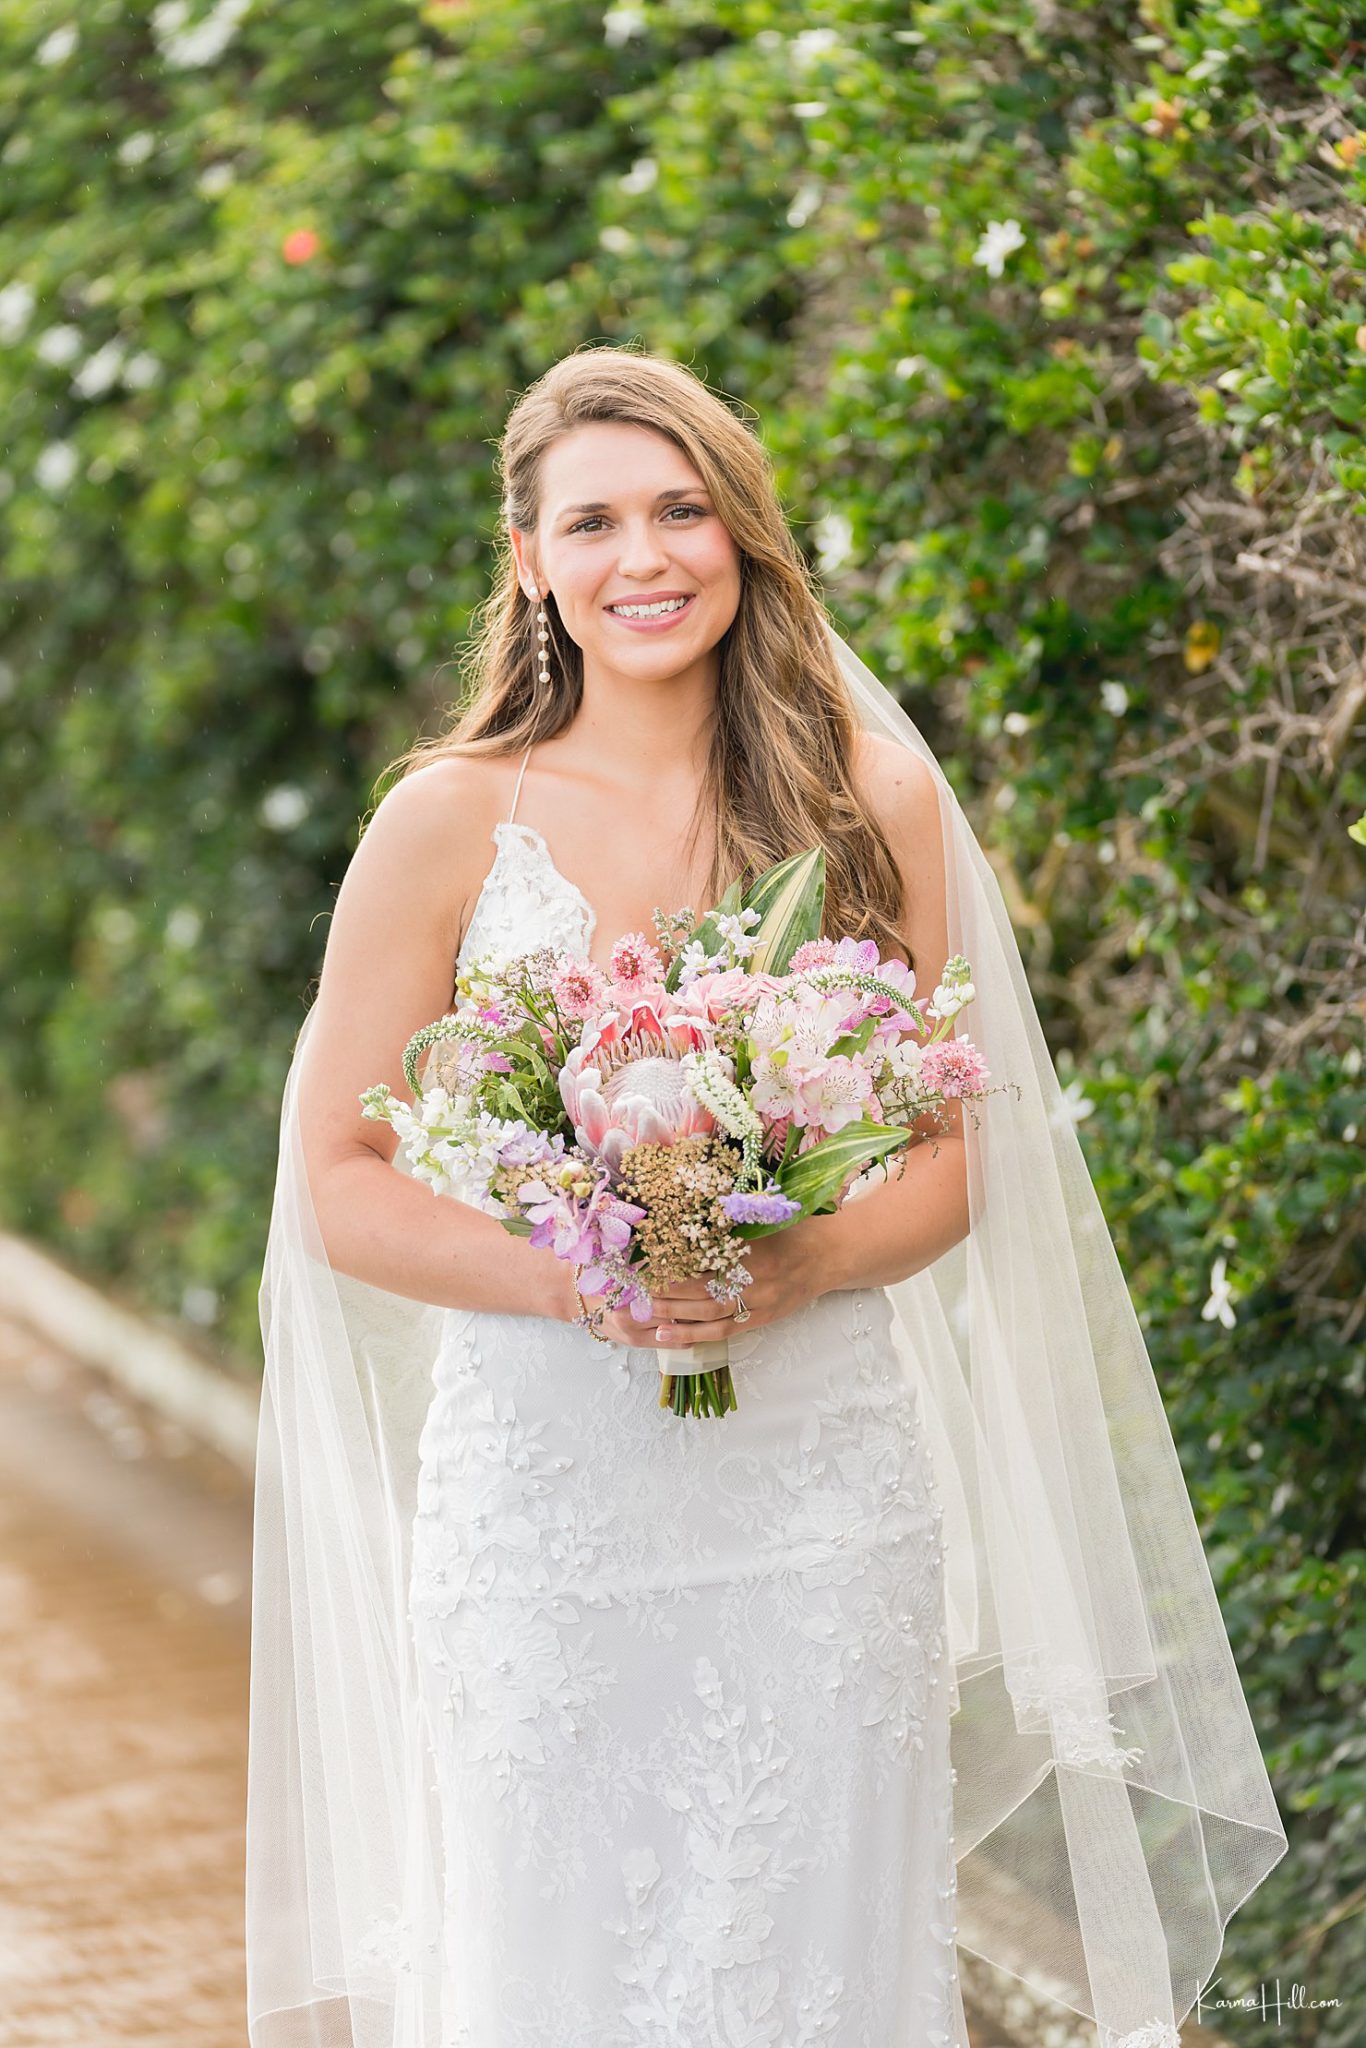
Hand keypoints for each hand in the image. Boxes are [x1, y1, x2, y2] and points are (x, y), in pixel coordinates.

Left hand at [644, 1213, 828, 1347]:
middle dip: (667, 1290)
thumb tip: (686, 1217)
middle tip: (635, 1288)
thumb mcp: (765, 1217)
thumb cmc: (796, 1229)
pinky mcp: (762, 1320)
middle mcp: (756, 1281)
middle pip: (702, 1290)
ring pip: (709, 1314)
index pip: (705, 1260)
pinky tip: (668, 1335)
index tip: (647, 1259)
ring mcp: (760, 1304)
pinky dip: (694, 1335)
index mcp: (755, 1251)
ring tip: (643, 1310)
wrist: (832, 1254)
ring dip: (674, 1314)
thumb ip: (731, 1220)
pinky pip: (724, 1332)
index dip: (674, 1263)